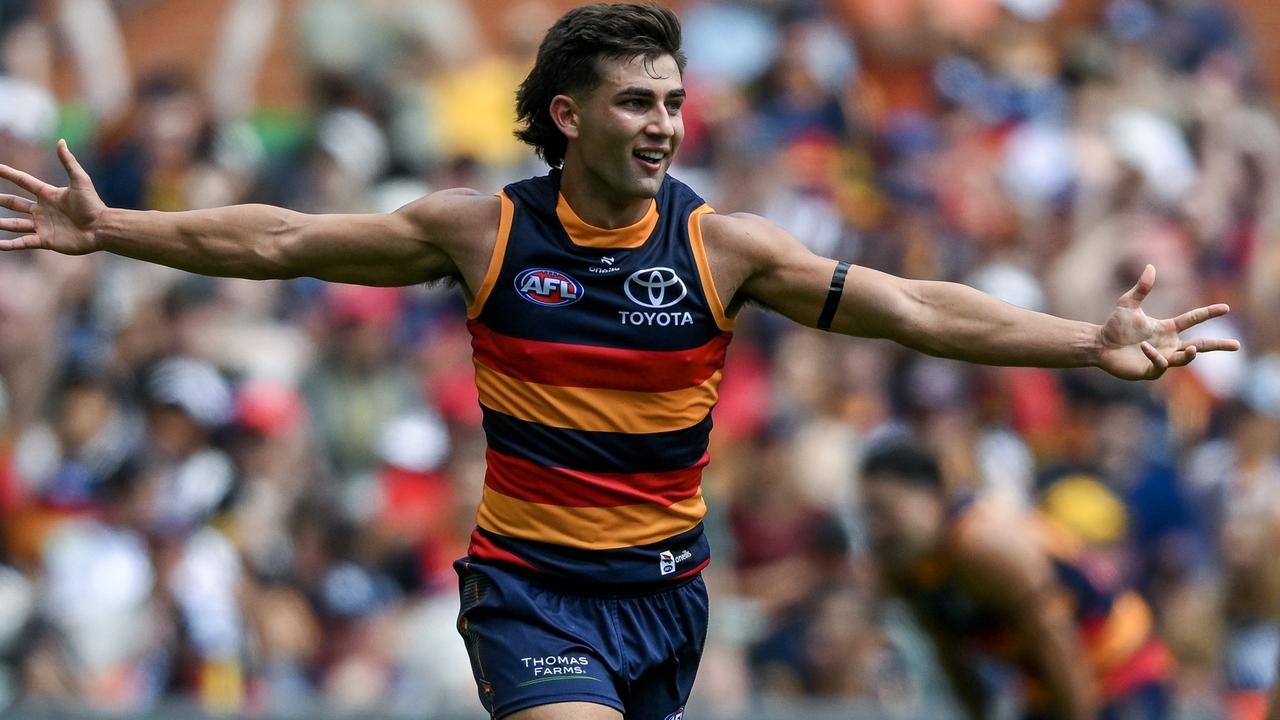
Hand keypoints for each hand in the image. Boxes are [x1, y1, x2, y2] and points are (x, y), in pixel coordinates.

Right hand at [0, 140, 105, 254]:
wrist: (101, 228)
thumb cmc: (93, 205)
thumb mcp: (80, 181)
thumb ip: (69, 162)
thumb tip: (61, 141)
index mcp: (48, 194)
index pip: (23, 181)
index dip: (8, 173)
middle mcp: (42, 210)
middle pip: (15, 203)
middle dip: (0, 199)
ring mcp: (43, 225)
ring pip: (15, 224)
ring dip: (1, 223)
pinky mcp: (46, 240)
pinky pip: (23, 242)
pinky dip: (10, 245)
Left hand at [1097, 264, 1239, 379]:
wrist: (1099, 345)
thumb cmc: (1114, 326)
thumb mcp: (1128, 304)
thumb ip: (1141, 288)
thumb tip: (1151, 267)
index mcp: (1167, 328)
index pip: (1193, 319)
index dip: (1208, 313)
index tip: (1226, 308)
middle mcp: (1168, 344)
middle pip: (1199, 345)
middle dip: (1218, 345)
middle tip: (1237, 345)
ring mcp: (1161, 358)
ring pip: (1183, 358)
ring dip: (1188, 354)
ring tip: (1191, 348)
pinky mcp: (1150, 370)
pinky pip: (1160, 365)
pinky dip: (1157, 357)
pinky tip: (1147, 348)